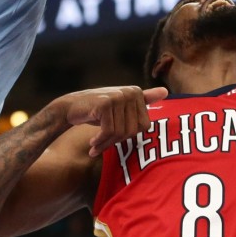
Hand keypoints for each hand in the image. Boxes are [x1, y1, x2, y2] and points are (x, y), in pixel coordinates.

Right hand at [53, 86, 167, 156]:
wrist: (69, 108)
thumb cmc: (97, 110)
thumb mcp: (121, 106)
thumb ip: (144, 99)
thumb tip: (166, 92)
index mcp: (136, 92)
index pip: (143, 126)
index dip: (128, 136)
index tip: (114, 139)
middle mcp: (130, 91)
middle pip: (133, 130)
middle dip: (117, 141)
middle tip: (101, 144)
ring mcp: (118, 96)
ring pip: (120, 132)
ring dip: (106, 143)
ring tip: (95, 144)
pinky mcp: (106, 103)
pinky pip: (109, 131)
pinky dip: (100, 141)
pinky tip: (92, 143)